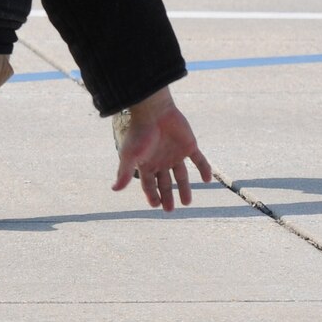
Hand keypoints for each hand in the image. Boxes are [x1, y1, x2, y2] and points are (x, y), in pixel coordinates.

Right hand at [111, 88, 212, 210]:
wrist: (154, 111)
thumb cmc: (139, 133)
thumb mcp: (129, 155)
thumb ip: (124, 173)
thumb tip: (114, 189)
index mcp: (146, 164)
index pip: (148, 184)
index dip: (151, 195)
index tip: (155, 206)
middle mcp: (161, 161)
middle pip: (164, 182)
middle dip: (166, 196)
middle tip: (170, 210)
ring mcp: (176, 154)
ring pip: (181, 175)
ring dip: (185, 188)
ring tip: (187, 203)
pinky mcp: (189, 146)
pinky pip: (199, 160)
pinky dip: (204, 169)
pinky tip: (207, 180)